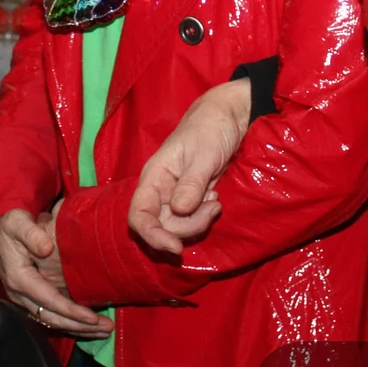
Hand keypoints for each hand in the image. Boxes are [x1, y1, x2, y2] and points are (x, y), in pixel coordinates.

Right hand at [0, 207, 111, 335]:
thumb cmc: (8, 224)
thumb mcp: (18, 223)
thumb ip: (32, 234)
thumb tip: (47, 248)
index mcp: (19, 279)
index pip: (49, 302)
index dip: (72, 312)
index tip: (93, 318)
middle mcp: (19, 294)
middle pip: (53, 319)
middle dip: (80, 327)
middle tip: (107, 330)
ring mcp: (23, 298)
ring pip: (52, 321)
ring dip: (77, 328)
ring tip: (101, 331)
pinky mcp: (28, 297)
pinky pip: (49, 315)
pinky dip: (68, 321)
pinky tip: (85, 324)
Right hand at [129, 78, 252, 254]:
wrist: (228, 119)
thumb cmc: (211, 129)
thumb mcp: (204, 154)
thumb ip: (191, 183)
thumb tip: (178, 210)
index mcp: (154, 177)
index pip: (139, 216)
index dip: (153, 236)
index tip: (176, 248)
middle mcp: (159, 191)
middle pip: (160, 227)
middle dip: (187, 228)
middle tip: (213, 208)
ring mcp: (174, 196)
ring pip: (176, 227)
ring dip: (198, 223)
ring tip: (216, 202)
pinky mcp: (190, 200)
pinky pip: (190, 221)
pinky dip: (203, 218)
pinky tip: (215, 202)